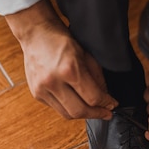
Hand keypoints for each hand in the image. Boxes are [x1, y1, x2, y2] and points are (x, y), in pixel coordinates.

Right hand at [6, 0, 117, 119]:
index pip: (93, 98)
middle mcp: (53, 82)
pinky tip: (76, 102)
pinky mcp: (36, 94)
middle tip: (106, 113)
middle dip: (96, 114)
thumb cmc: (60, 40)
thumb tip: (105, 98)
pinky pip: (57, 108)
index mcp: (69, 69)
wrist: (35, 33)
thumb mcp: (86, 54)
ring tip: (93, 110)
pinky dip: (69, 108)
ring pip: (67, 114)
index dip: (106, 104)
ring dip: (83, 114)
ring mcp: (42, 89)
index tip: (112, 105)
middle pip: (79, 111)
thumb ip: (97, 78)